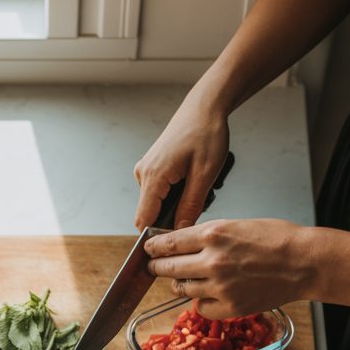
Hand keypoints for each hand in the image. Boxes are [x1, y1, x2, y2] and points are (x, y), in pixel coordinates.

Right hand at [133, 90, 229, 230]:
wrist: (204, 107)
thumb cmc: (206, 134)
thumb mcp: (204, 175)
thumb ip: (190, 206)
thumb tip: (180, 231)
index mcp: (153, 176)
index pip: (143, 221)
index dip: (157, 235)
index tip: (176, 242)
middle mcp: (143, 173)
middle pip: (150, 213)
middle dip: (171, 218)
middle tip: (198, 207)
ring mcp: (145, 169)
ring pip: (155, 203)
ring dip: (174, 205)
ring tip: (197, 188)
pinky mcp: (151, 166)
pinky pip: (157, 191)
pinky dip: (173, 193)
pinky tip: (190, 180)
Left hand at [144, 218, 316, 317]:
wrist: (304, 262)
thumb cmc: (276, 239)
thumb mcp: (236, 225)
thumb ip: (207, 235)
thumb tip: (181, 242)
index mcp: (213, 235)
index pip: (168, 243)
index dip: (154, 247)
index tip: (148, 249)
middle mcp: (212, 261)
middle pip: (167, 267)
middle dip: (156, 266)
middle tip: (153, 266)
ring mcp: (219, 287)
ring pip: (182, 289)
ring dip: (180, 284)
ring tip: (186, 279)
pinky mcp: (230, 308)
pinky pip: (201, 307)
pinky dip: (202, 302)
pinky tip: (210, 294)